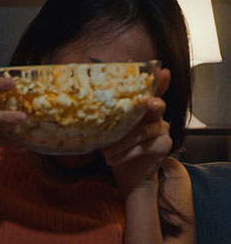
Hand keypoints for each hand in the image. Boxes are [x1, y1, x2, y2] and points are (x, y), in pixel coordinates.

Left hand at [101, 68, 171, 194]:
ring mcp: (162, 130)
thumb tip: (80, 108)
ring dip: (122, 142)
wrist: (126, 173)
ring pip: (143, 131)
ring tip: (105, 152)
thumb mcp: (108, 129)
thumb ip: (105, 117)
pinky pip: (144, 146)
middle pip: (157, 105)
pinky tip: (112, 159)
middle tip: (147, 103)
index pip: (151, 90)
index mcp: (141, 107)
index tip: (161, 71)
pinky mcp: (163, 146)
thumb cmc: (115, 147)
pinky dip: (125, 153)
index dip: (158, 81)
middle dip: (151, 103)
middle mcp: (156, 116)